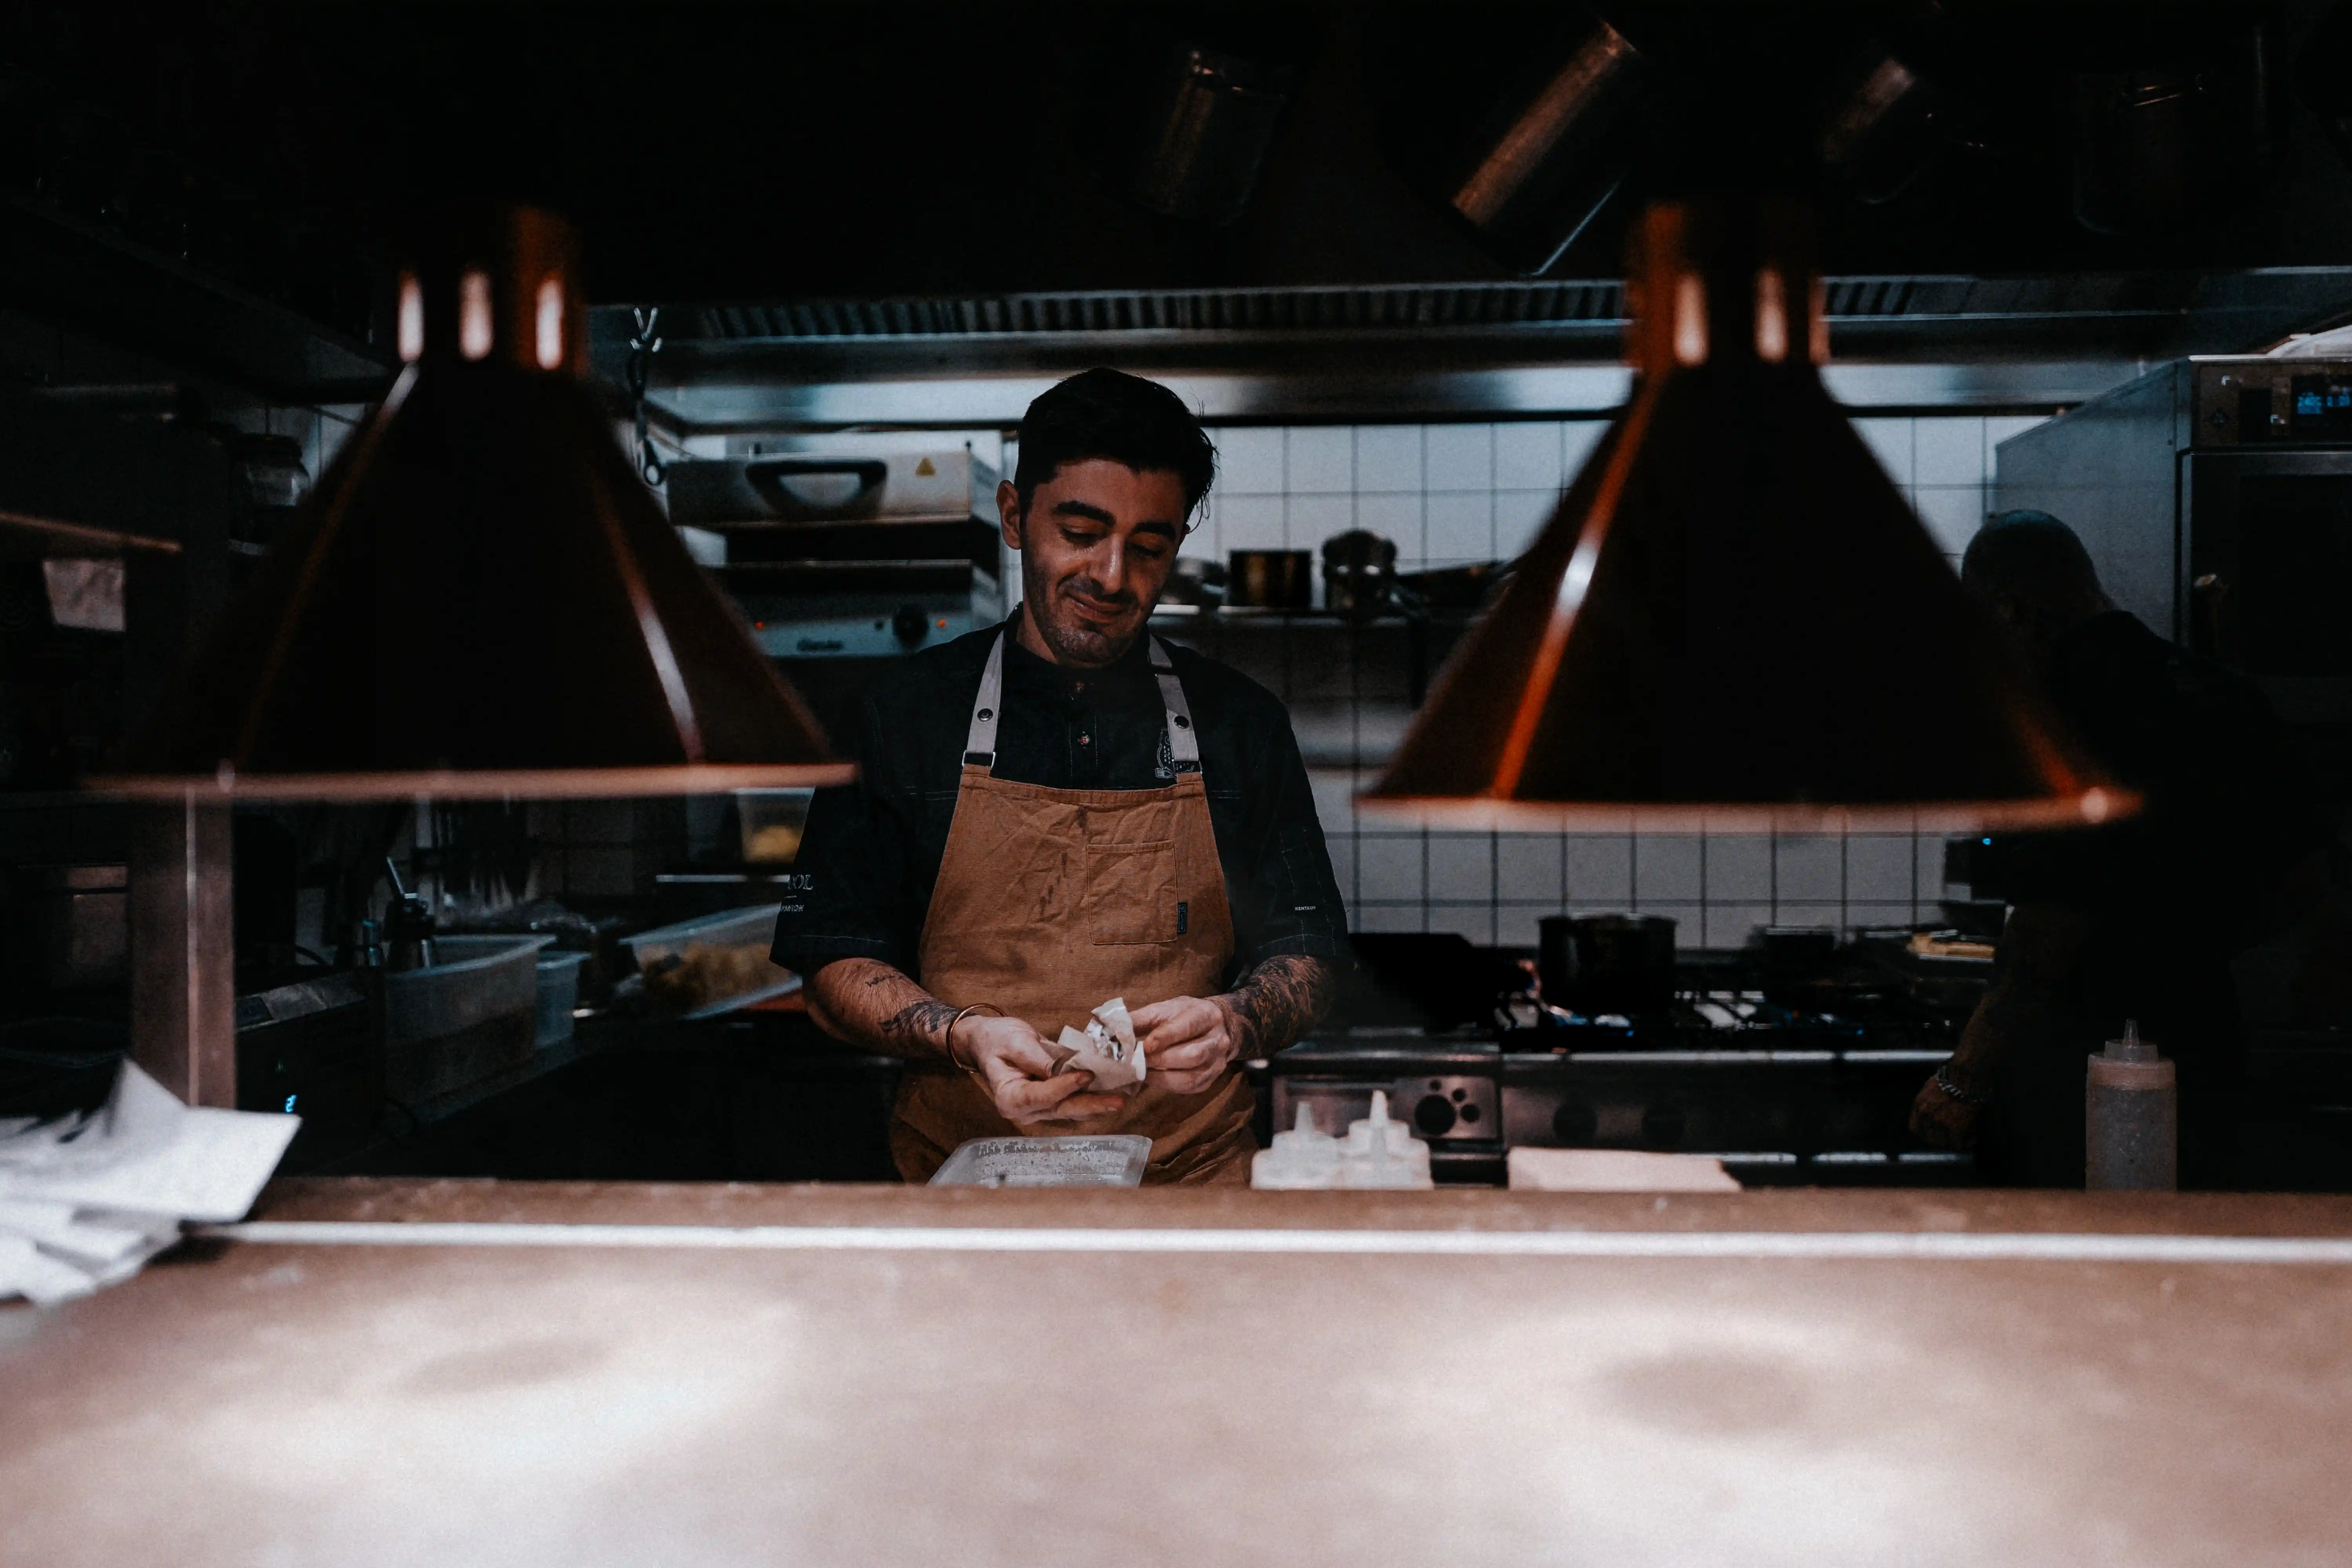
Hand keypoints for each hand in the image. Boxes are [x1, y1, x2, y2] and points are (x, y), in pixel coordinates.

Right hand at [951, 1013, 1128, 1126]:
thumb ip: (1039, 1059)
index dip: (1065, 1087)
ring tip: (1123, 1098)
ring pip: (1072, 1110)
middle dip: (1092, 1105)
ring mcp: (1038, 1110)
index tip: (1087, 1075)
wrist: (989, 1041)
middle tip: (1119, 1101)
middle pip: (1062, 1109)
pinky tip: (1114, 1092)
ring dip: (1098, 1104)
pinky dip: (1092, 1098)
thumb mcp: (1015, 1042)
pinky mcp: (1050, 1103)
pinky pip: (1073, 1103)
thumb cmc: (997, 1039)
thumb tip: (1067, 1069)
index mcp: (1009, 1098)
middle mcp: (1024, 1111)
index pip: (1041, 1096)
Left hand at [1129, 995, 1244, 1096]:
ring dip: (1162, 1077)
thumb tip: (1113, 1029)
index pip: (1188, 1026)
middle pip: (1192, 1055)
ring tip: (1142, 1072)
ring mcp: (1217, 1062)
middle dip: (1161, 1060)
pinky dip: (1168, 1085)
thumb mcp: (1165, 1009)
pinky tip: (1153, 1079)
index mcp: (1206, 1015)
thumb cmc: (1183, 1016)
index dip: (1166, 1036)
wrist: (1215, 1026)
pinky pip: (1190, 1088)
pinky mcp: (1211, 1079)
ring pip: (1192, 1076)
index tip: (1145, 1045)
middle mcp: (1218, 1040)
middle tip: (1138, 1061)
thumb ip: (1141, 1018)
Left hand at [1909, 1072, 1984, 1150]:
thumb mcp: (1930, 1087)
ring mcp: (1941, 1123)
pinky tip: (1971, 1140)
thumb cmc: (1951, 1076)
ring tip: (1962, 1139)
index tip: (1932, 1133)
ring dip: (1953, 1142)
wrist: (1965, 1076)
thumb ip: (1928, 1100)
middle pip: (1929, 1138)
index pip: (1914, 1128)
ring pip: (1944, 1142)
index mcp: (1920, 1105)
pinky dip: (1966, 1143)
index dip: (1924, 1133)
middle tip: (1950, 1138)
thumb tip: (1931, 1107)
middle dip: (1940, 1139)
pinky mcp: (1956, 1127)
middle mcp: (1927, 1116)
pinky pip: (1959, 1143)